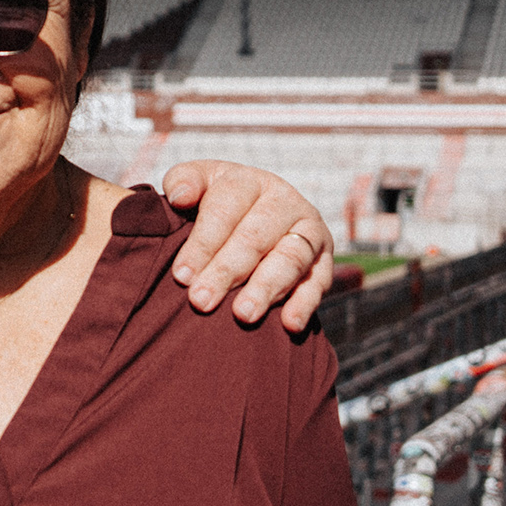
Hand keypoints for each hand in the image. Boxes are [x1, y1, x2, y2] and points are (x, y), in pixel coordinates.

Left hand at [160, 160, 336, 328]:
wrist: (257, 219)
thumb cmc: (217, 205)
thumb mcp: (199, 184)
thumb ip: (183, 181)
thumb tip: (180, 197)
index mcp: (250, 182)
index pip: (225, 209)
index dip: (202, 243)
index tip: (181, 276)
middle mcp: (284, 202)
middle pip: (255, 237)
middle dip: (227, 271)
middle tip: (202, 301)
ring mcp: (310, 231)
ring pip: (290, 259)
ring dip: (266, 288)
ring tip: (243, 315)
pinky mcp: (324, 260)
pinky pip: (318, 282)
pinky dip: (305, 303)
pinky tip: (289, 324)